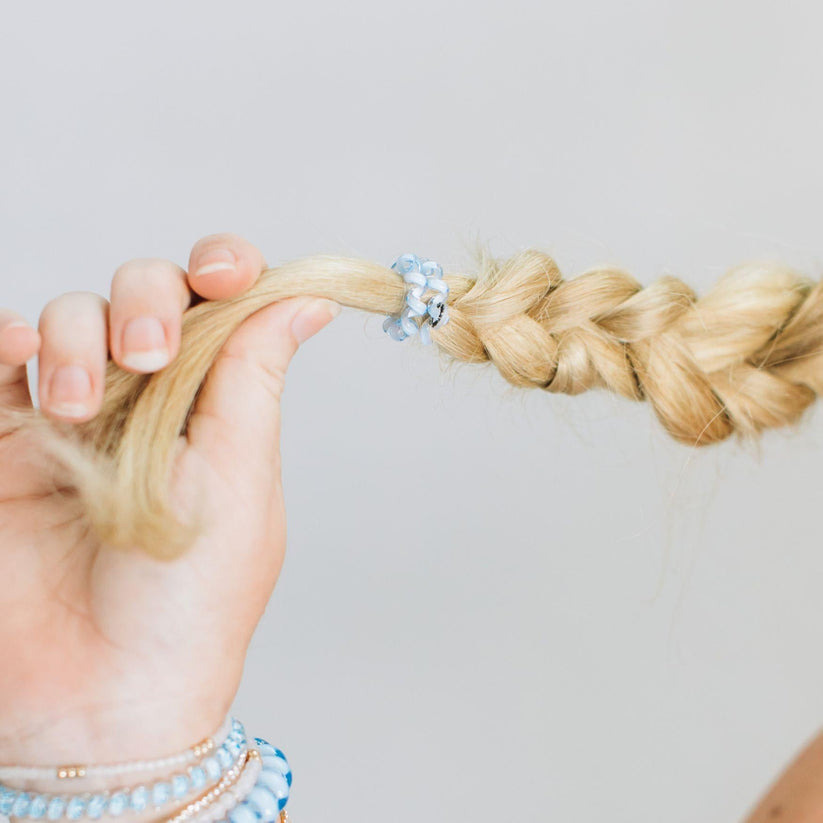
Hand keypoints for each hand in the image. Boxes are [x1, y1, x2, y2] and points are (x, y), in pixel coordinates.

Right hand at [0, 233, 339, 767]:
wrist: (104, 694)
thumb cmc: (191, 598)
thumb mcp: (239, 478)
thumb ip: (255, 378)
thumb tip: (309, 300)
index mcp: (216, 407)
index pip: (220, 308)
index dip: (223, 270)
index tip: (227, 274)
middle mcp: (150, 403)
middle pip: (143, 294)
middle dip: (145, 302)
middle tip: (149, 356)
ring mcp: (76, 420)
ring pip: (70, 318)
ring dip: (77, 336)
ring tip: (81, 406)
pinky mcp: (8, 444)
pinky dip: (2, 343)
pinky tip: (17, 355)